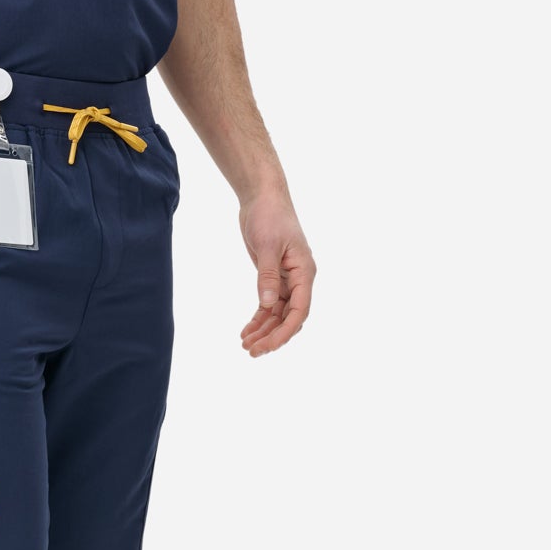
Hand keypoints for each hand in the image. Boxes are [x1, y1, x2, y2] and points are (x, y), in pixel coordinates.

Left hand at [239, 189, 314, 355]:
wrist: (262, 198)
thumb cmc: (270, 216)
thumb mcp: (268, 245)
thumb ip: (267, 276)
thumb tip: (268, 304)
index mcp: (305, 272)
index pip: (300, 310)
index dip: (286, 331)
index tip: (269, 346)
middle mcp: (299, 279)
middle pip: (290, 317)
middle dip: (272, 336)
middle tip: (252, 351)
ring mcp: (286, 280)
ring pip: (278, 314)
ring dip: (264, 330)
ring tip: (245, 345)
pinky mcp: (273, 277)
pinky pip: (269, 304)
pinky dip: (259, 318)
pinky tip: (246, 331)